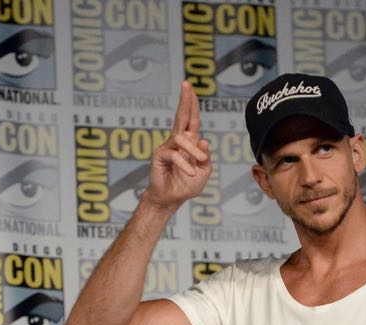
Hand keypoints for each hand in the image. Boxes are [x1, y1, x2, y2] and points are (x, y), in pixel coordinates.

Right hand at [146, 81, 211, 208]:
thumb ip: (206, 158)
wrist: (172, 199)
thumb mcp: (204, 172)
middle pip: (182, 117)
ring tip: (200, 162)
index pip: (192, 120)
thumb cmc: (186, 185)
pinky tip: (190, 173)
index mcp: (189, 142)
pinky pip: (174, 155)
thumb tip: (203, 140)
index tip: (190, 88)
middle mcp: (177, 141)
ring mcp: (167, 146)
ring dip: (193, 150)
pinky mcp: (159, 155)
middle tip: (186, 84)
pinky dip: (184, 164)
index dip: (192, 104)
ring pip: (181, 138)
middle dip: (185, 100)